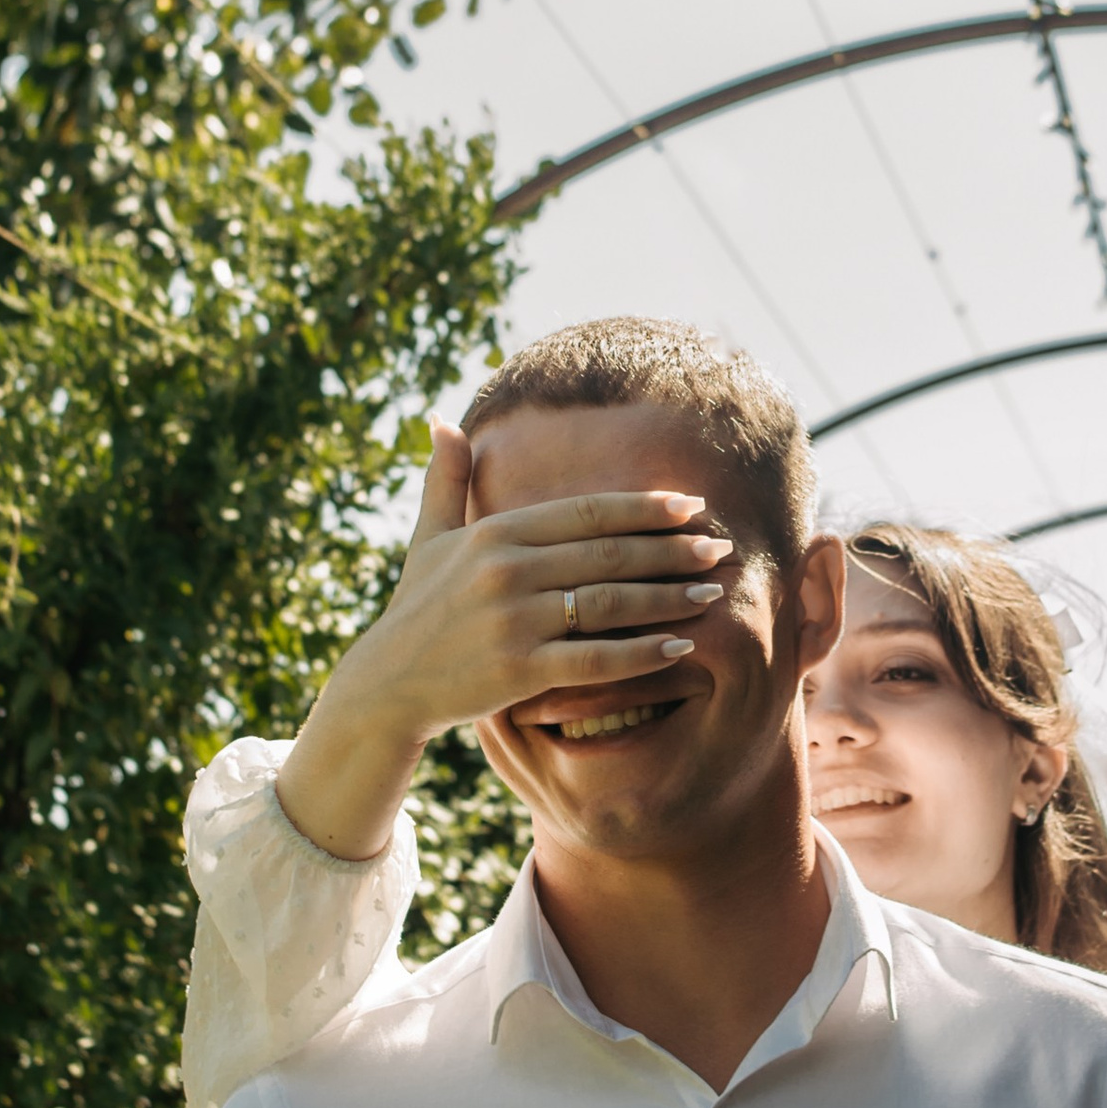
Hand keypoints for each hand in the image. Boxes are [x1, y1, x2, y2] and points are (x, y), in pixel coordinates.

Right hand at [274, 426, 732, 860]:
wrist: (386, 685)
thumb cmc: (417, 610)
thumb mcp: (428, 539)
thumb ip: (445, 480)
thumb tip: (441, 421)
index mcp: (495, 533)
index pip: (587, 512)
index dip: (644, 508)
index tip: (691, 506)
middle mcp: (506, 570)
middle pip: (610, 554)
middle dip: (672, 550)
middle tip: (720, 548)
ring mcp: (513, 621)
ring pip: (611, 604)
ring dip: (669, 598)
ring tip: (711, 594)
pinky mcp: (518, 670)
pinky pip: (596, 660)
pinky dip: (642, 654)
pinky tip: (680, 648)